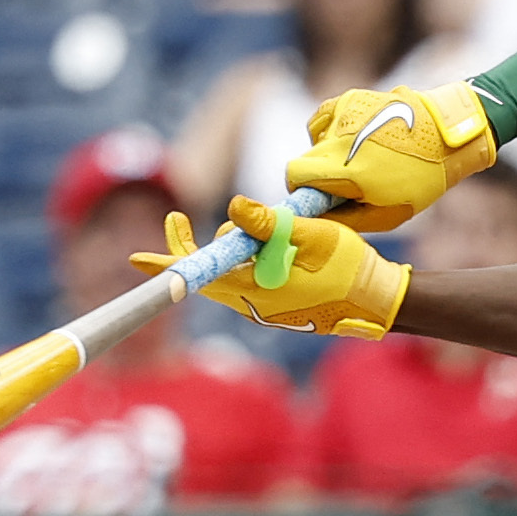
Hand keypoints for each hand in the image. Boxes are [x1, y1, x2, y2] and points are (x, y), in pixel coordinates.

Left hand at [135, 199, 411, 337]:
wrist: (380, 302)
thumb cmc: (351, 268)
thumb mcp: (313, 236)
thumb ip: (270, 223)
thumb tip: (232, 207)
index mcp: (257, 288)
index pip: (200, 274)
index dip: (168, 262)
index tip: (135, 258)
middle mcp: (253, 304)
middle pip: (206, 274)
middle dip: (192, 247)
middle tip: (176, 218)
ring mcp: (264, 308)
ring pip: (226, 276)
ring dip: (226, 249)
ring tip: (250, 227)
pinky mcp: (276, 307)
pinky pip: (244, 282)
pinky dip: (242, 261)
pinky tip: (262, 247)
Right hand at [285, 81, 497, 231]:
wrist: (447, 135)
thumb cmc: (421, 179)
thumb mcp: (388, 214)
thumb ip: (346, 217)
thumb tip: (314, 218)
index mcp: (350, 171)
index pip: (295, 177)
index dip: (299, 191)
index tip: (311, 199)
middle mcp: (342, 140)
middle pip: (304, 161)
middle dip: (317, 176)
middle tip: (344, 184)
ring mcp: (344, 115)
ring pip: (314, 140)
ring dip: (327, 153)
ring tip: (358, 159)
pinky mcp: (349, 98)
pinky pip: (324, 120)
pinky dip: (331, 132)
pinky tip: (353, 139)